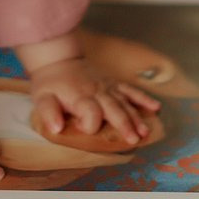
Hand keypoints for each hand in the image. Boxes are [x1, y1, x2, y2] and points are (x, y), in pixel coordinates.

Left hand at [29, 56, 160, 146]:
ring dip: (136, 117)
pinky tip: (155, 107)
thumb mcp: (42, 97)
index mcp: (80, 97)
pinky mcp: (114, 84)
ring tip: (145, 131)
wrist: (58, 59)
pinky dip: (143, 98)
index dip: (89, 124)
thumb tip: (56, 129)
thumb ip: (48, 112)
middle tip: (134, 139)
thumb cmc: (50, 82)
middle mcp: (97, 92)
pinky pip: (131, 90)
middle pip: (113, 109)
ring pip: (125, 102)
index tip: (85, 130)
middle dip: (124, 124)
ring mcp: (108, 87)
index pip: (90, 113)